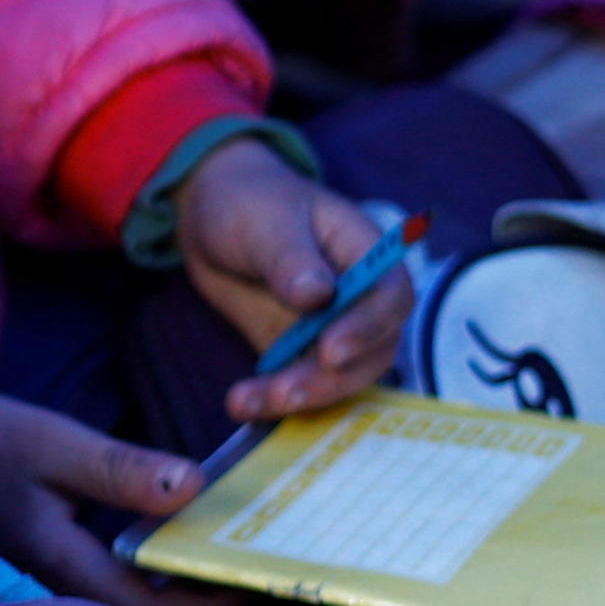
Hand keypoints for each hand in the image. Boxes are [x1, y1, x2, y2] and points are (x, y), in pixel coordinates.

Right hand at [0, 383, 237, 605]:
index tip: (253, 575)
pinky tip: (160, 555)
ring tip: (211, 561)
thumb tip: (194, 489)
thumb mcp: (54, 442)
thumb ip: (123, 471)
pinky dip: (144, 596)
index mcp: (66, 569)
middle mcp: (58, 597)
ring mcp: (46, 595)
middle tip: (244, 568)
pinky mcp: (40, 582)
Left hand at [171, 142, 394, 417]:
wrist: (214, 214)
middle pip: (371, 352)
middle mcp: (362, 301)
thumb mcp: (268, 221)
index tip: (330, 351)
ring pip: (336, 377)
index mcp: (370, 256)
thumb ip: (291, 258)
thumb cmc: (254, 203)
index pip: (390, 299)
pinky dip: (272, 398)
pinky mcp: (300, 353)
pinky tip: (241, 403)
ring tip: (248, 401)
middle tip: (286, 392)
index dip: (367, 328)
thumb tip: (317, 296)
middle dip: (330, 378)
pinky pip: (298, 383)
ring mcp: (333, 331)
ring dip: (299, 396)